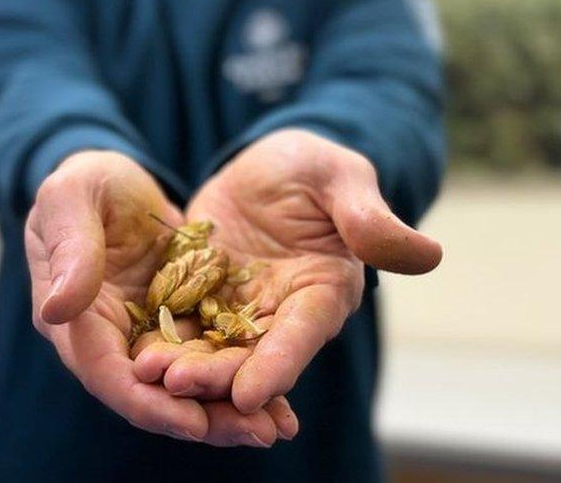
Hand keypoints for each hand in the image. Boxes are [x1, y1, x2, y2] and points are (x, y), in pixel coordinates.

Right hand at [27, 151, 296, 445]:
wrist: (114, 179)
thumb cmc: (85, 181)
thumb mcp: (72, 198)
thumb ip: (71, 249)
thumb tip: (59, 309)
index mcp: (77, 319)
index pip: (108, 375)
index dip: (150, 404)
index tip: (195, 423)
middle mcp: (111, 340)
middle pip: (154, 395)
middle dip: (204, 419)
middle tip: (260, 433)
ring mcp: (147, 335)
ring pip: (187, 385)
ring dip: (229, 407)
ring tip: (279, 425)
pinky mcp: (179, 323)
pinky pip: (210, 357)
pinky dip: (240, 374)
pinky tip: (281, 394)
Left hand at [133, 130, 441, 414]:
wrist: (268, 165)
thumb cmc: (314, 167)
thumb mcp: (340, 179)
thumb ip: (369, 219)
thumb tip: (428, 255)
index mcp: (323, 290)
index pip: (302, 335)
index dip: (278, 365)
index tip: (250, 395)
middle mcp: (282, 312)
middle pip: (252, 355)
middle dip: (217, 375)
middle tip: (177, 386)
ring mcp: (240, 310)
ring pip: (213, 349)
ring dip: (185, 368)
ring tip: (146, 375)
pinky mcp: (204, 299)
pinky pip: (181, 326)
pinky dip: (162, 343)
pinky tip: (132, 354)